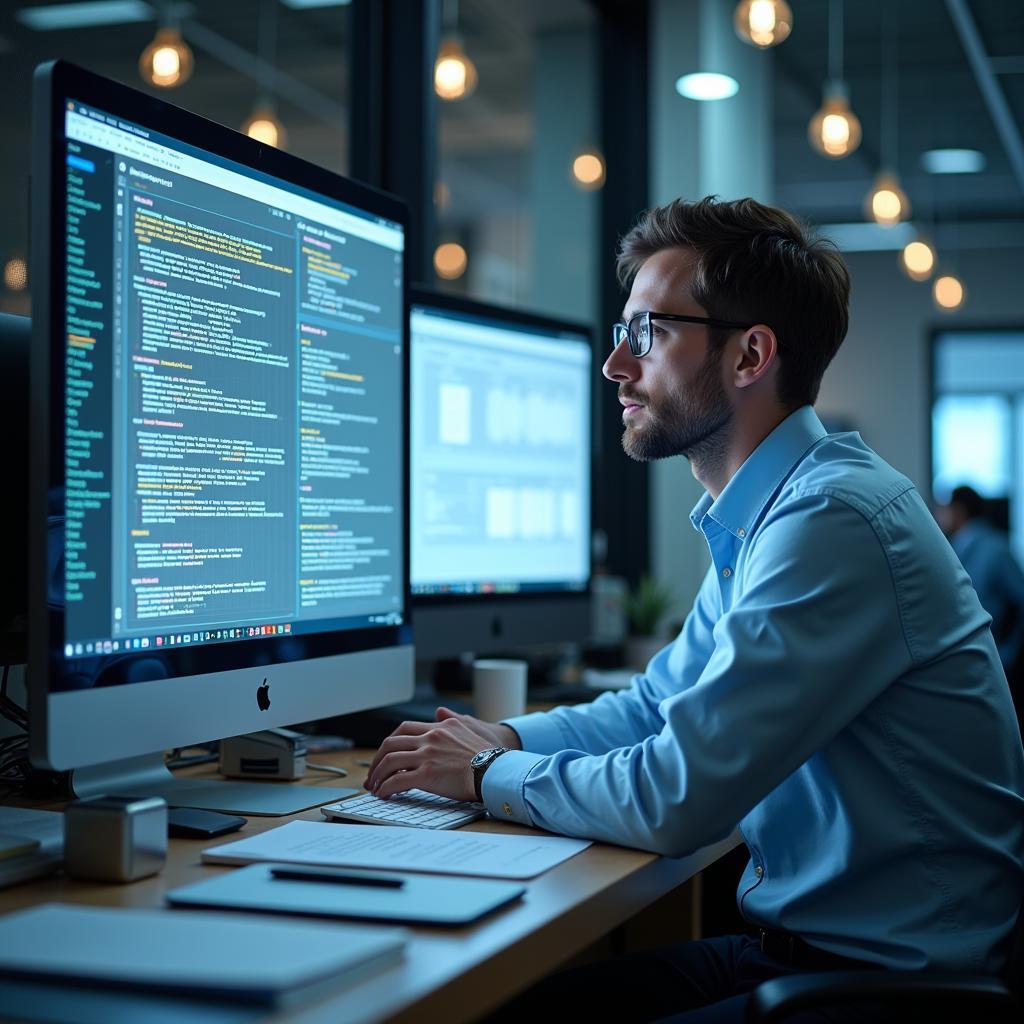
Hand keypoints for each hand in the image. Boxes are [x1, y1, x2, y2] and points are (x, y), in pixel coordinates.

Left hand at [364, 707, 520, 801]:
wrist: (496, 770)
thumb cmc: (487, 754)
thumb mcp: (469, 728)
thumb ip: (452, 719)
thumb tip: (440, 710)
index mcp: (440, 727)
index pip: (405, 728)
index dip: (390, 742)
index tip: (385, 755)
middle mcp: (431, 737)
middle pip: (391, 743)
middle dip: (377, 759)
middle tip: (373, 773)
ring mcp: (428, 755)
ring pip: (390, 761)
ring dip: (377, 775)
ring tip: (374, 786)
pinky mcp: (427, 774)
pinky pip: (398, 781)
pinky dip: (386, 788)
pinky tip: (384, 794)